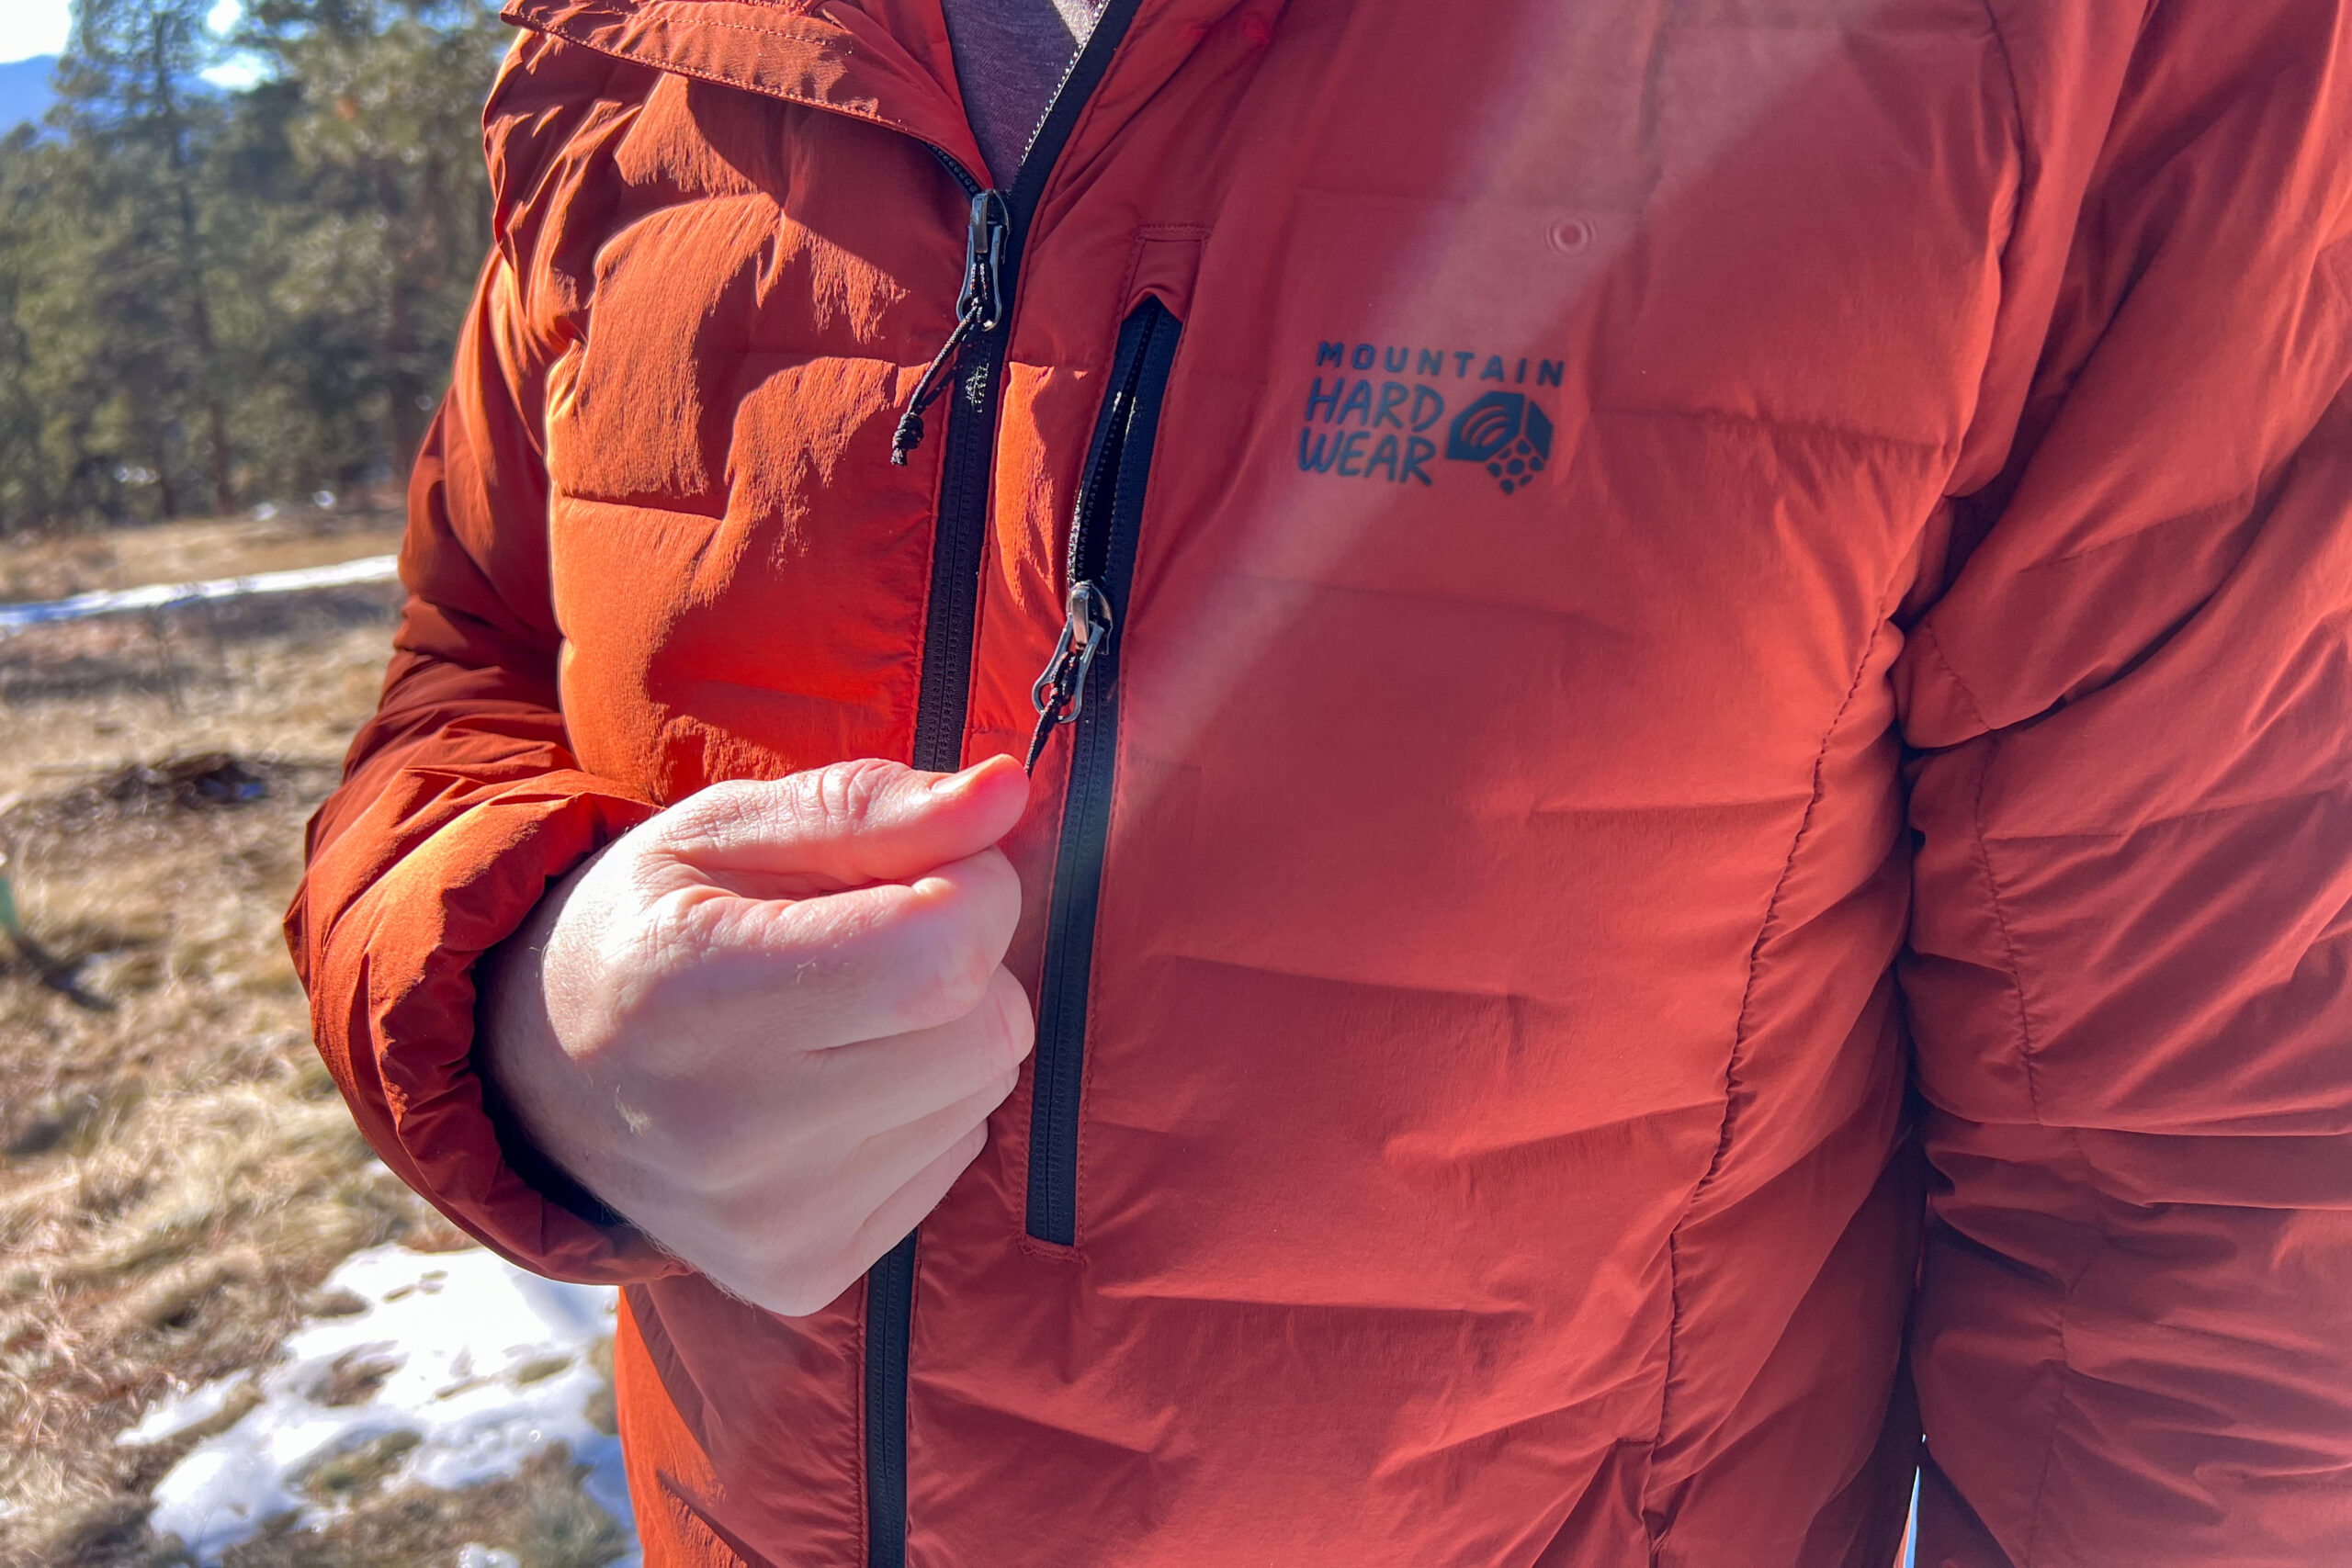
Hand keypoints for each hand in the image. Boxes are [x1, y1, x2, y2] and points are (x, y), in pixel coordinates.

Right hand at [477, 755, 1032, 1314]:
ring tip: (834, 1017)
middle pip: (988, 1027)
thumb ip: (871, 805)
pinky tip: (828, 1087)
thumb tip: (1010, 789)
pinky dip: (923, 1105)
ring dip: (943, 1032)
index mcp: (693, 993)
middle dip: (962, 958)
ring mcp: (771, 1224)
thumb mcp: (725, 828)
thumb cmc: (649, 924)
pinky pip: (957, 1152)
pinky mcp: (804, 1274)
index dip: (969, 886)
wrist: (543, 1080)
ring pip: (984, 1088)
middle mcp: (729, 1134)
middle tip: (867, 941)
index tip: (919, 868)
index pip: (944, 950)